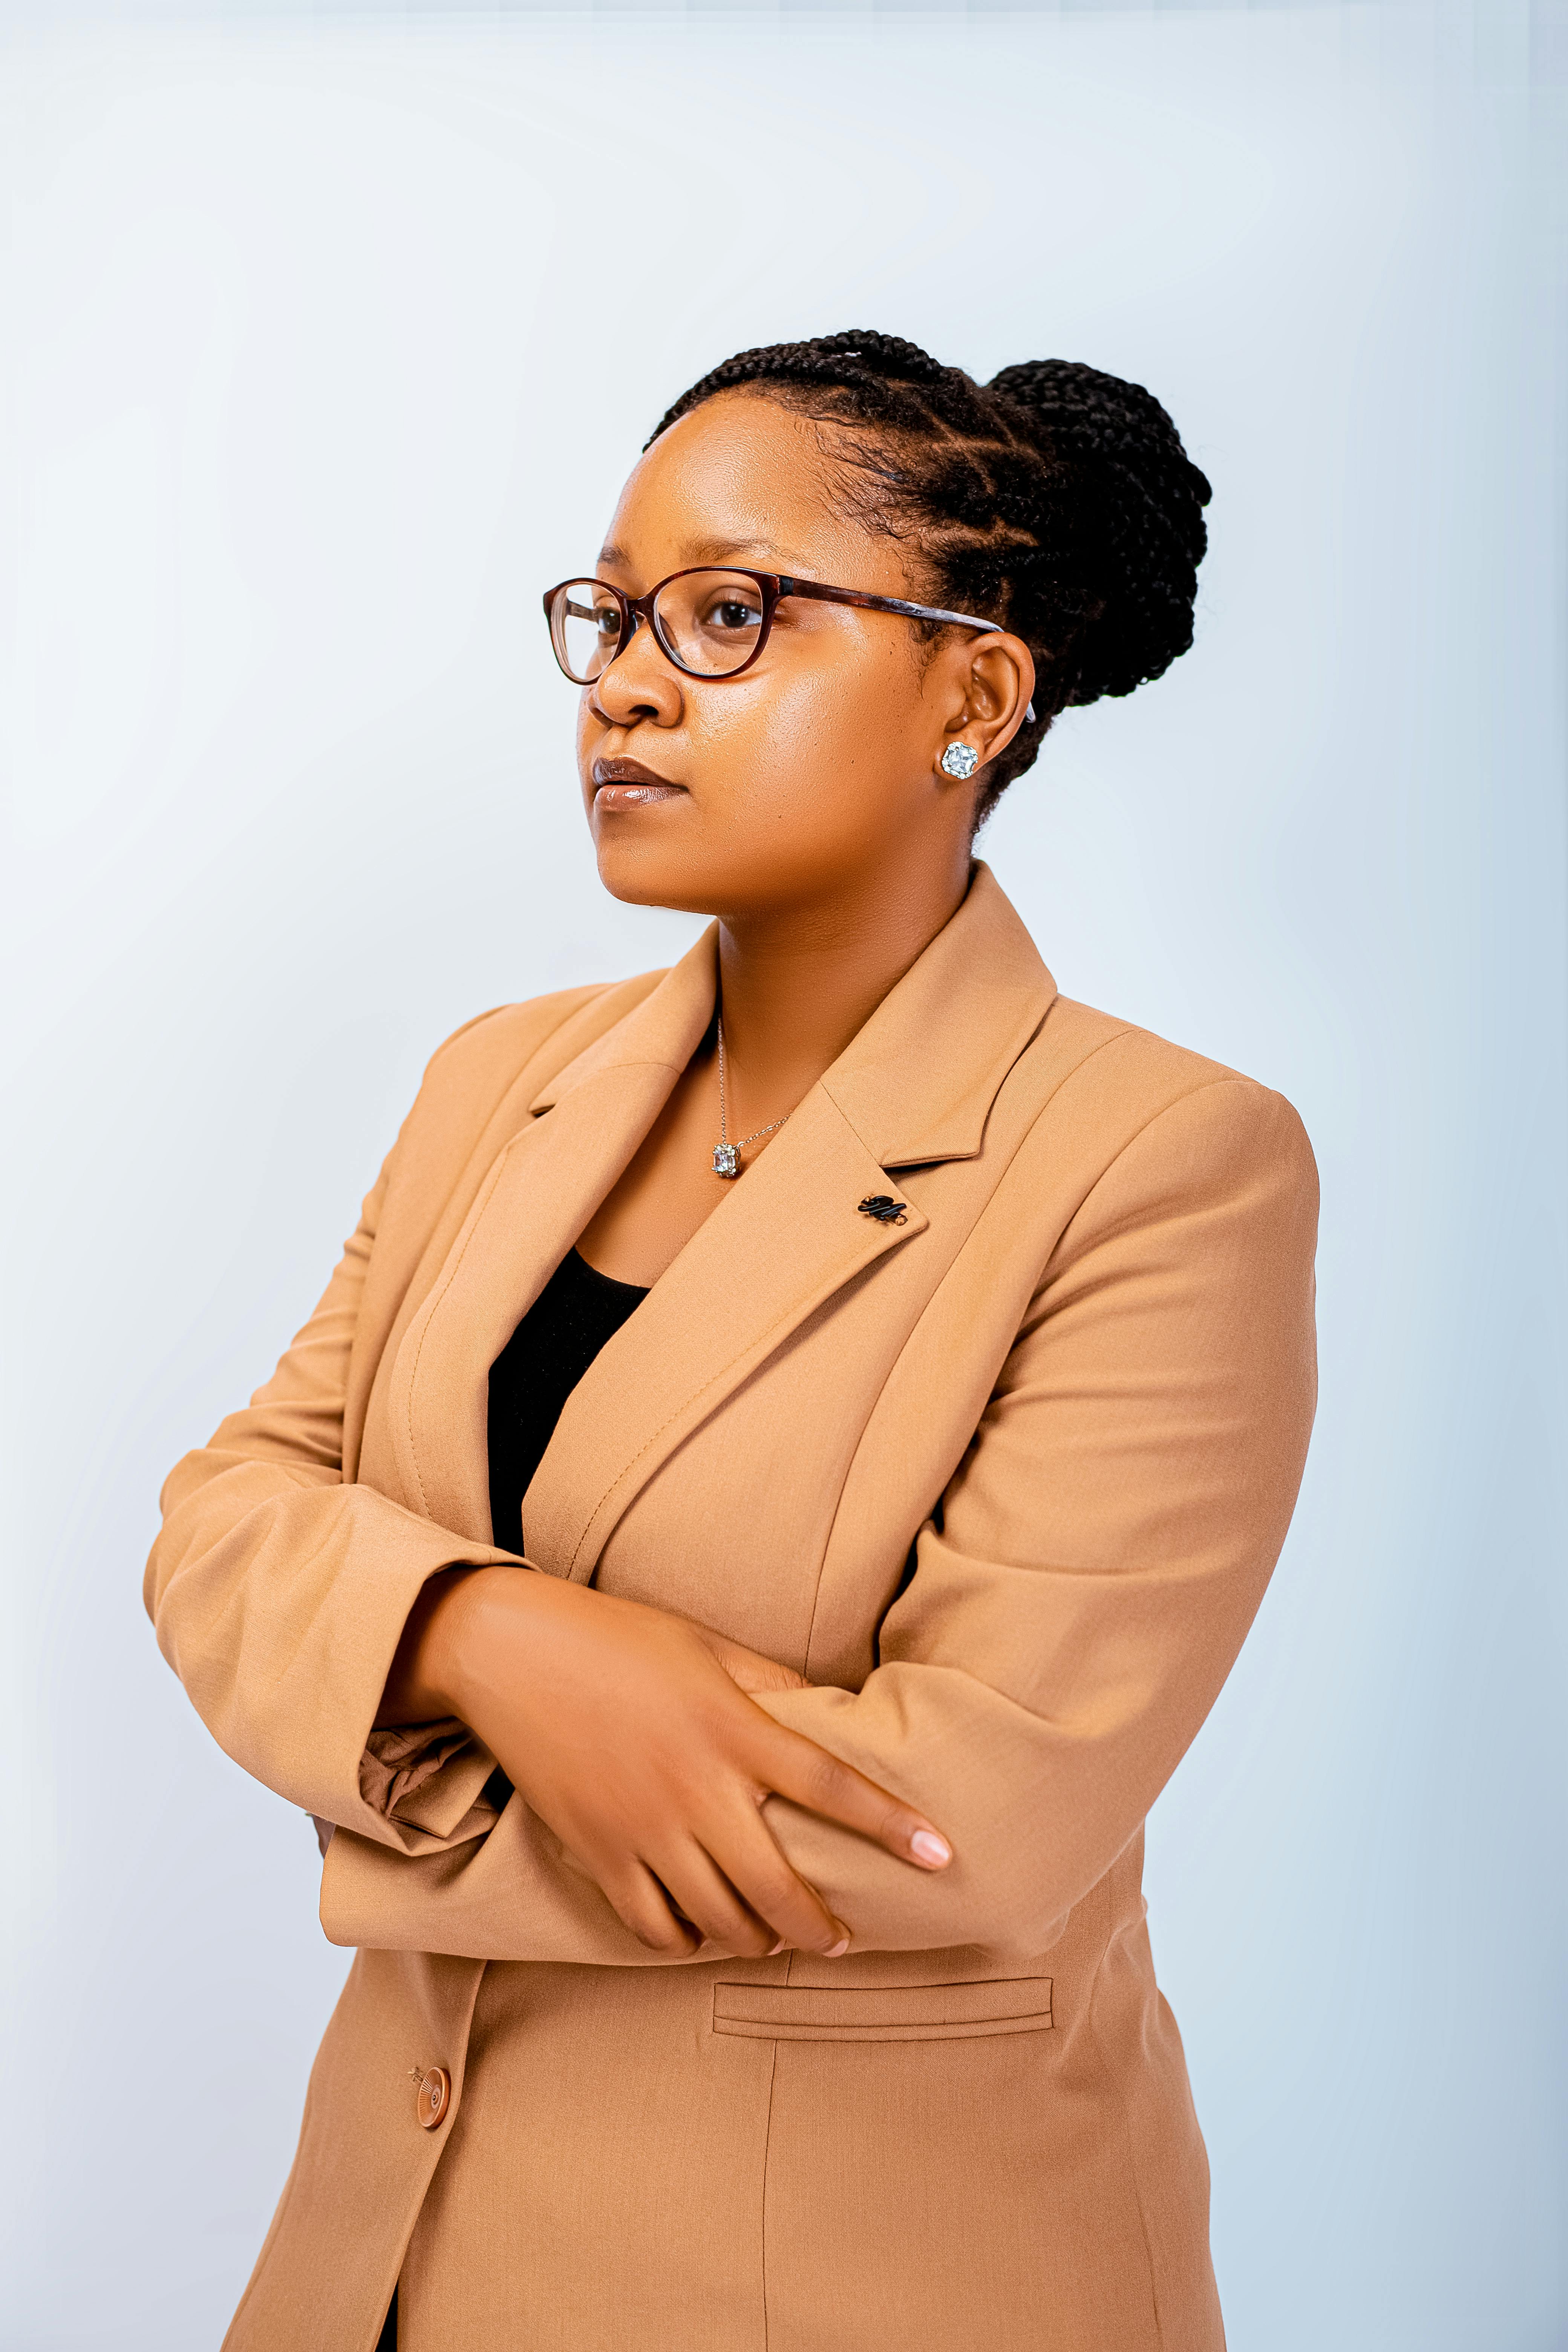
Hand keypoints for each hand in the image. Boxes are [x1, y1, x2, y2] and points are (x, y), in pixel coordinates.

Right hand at [385, 1566, 951, 1959]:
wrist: (511, 1651)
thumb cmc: (617, 1637)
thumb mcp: (705, 1644)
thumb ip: (770, 1683)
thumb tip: (829, 1711)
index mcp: (731, 1727)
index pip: (832, 1784)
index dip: (891, 1823)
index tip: (939, 1854)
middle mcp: (695, 1787)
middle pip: (779, 1884)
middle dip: (821, 1925)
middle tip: (842, 1937)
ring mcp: (644, 1827)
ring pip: (721, 1918)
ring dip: (760, 1938)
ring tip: (778, 1937)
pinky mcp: (599, 1851)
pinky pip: (654, 1925)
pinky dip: (686, 1942)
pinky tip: (703, 1934)